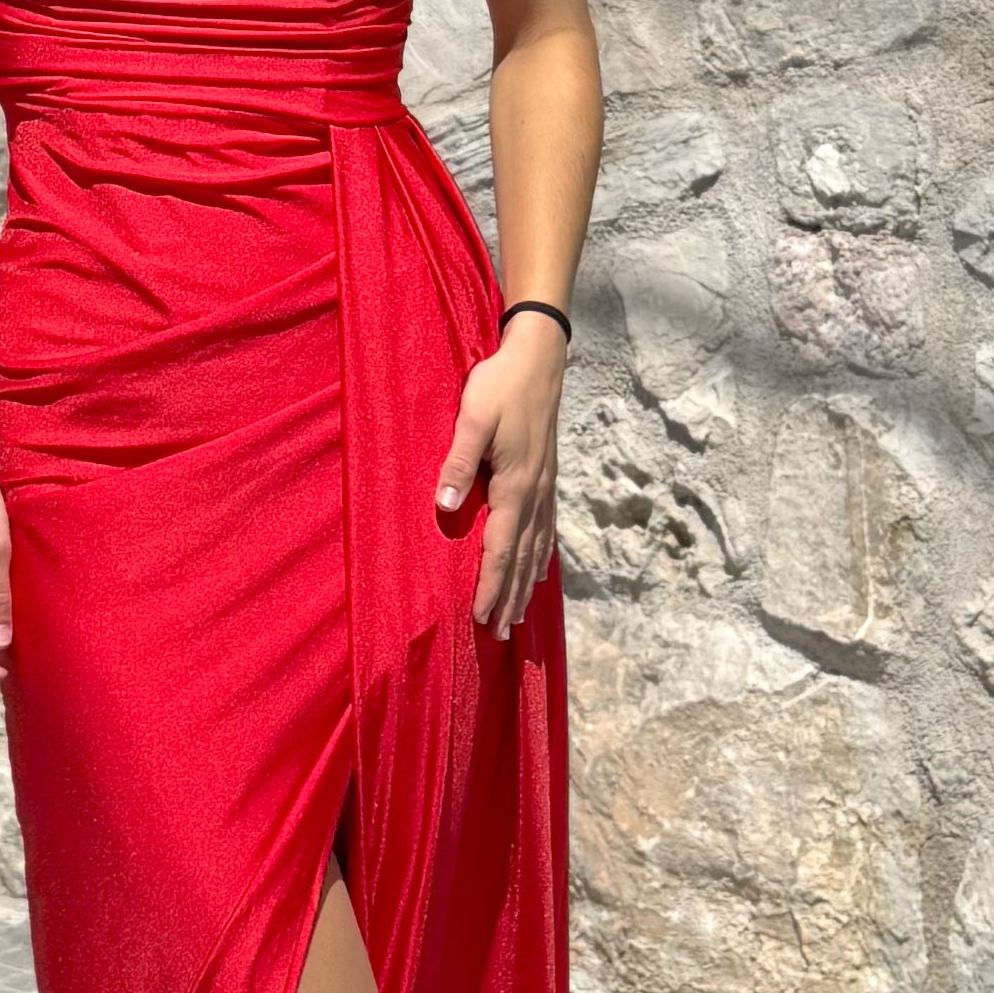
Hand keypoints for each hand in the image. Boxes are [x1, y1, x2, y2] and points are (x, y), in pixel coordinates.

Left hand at [434, 316, 565, 639]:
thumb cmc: (500, 385)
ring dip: (525, 584)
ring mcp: (546, 486)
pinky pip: (547, 529)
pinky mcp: (548, 477)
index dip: (491, 584)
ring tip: (518, 615)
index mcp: (515, 484)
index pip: (501, 547)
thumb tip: (445, 505)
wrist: (539, 358)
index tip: (482, 617)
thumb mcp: (473, 419)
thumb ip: (458, 461)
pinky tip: (538, 568)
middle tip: (500, 634)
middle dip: (510, 597)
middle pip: (522, 557)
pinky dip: (541, 556)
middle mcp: (536, 493)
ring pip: (537, 547)